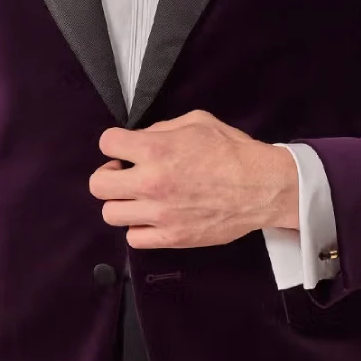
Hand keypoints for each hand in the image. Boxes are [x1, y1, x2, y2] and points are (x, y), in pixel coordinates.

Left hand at [90, 109, 299, 248]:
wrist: (262, 187)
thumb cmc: (234, 152)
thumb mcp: (197, 122)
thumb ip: (162, 129)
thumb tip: (140, 139)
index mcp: (155, 149)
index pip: (106, 143)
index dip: (114, 144)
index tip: (124, 149)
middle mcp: (151, 182)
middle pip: (98, 185)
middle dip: (108, 176)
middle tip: (125, 175)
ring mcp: (159, 213)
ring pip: (110, 213)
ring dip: (122, 203)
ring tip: (140, 198)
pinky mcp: (171, 237)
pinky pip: (133, 238)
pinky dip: (138, 227)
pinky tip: (152, 217)